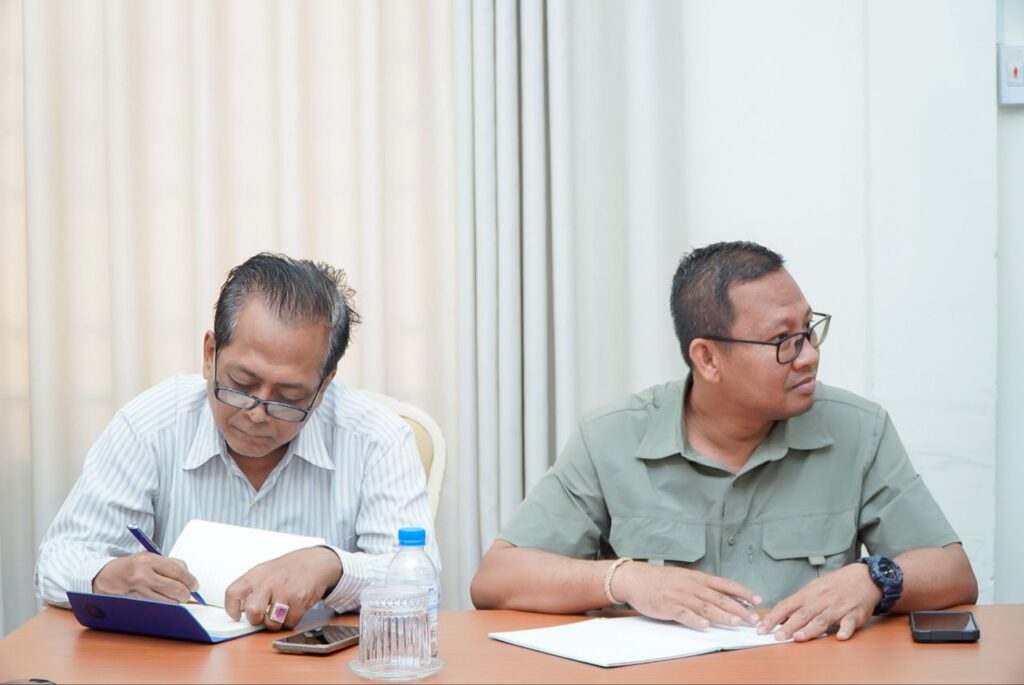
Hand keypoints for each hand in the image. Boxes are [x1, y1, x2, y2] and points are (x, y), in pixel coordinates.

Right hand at [93, 552, 198, 602]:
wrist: (103, 577)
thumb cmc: (129, 567)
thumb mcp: (148, 557)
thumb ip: (169, 564)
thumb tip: (189, 577)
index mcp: (148, 560)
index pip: (178, 571)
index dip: (190, 580)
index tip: (195, 585)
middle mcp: (142, 576)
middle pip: (176, 589)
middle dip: (186, 593)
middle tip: (188, 593)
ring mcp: (137, 592)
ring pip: (168, 602)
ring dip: (176, 602)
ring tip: (175, 597)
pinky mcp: (133, 604)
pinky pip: (157, 608)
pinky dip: (165, 607)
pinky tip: (164, 603)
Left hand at [224, 546, 341, 630]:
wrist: (314, 563)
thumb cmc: (286, 570)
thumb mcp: (265, 572)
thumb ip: (251, 588)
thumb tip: (239, 610)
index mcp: (256, 575)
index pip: (233, 593)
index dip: (231, 608)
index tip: (236, 615)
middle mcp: (269, 582)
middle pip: (253, 611)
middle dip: (256, 620)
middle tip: (261, 617)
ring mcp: (285, 591)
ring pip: (272, 622)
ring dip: (275, 623)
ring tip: (279, 613)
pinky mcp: (300, 600)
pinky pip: (289, 623)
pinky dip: (290, 621)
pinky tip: (292, 610)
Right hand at [612, 562, 761, 628]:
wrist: (636, 578)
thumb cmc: (663, 581)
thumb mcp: (686, 579)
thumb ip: (705, 588)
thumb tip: (728, 597)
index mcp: (698, 578)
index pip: (725, 584)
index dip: (742, 592)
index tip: (758, 600)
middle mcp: (691, 585)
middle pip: (719, 598)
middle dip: (738, 609)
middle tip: (753, 619)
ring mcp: (679, 595)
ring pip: (704, 606)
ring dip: (721, 615)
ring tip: (735, 623)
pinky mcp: (667, 605)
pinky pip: (683, 613)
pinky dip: (694, 619)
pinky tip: (704, 625)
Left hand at [758, 562, 880, 641]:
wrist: (862, 578)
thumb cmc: (834, 586)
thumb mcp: (813, 589)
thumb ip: (798, 603)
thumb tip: (780, 616)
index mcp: (808, 594)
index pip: (786, 606)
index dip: (773, 617)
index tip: (762, 628)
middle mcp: (821, 601)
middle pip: (802, 614)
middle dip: (788, 626)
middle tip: (777, 637)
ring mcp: (837, 607)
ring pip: (822, 620)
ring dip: (810, 629)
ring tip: (798, 637)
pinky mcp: (854, 614)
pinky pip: (849, 622)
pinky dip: (845, 629)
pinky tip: (840, 636)